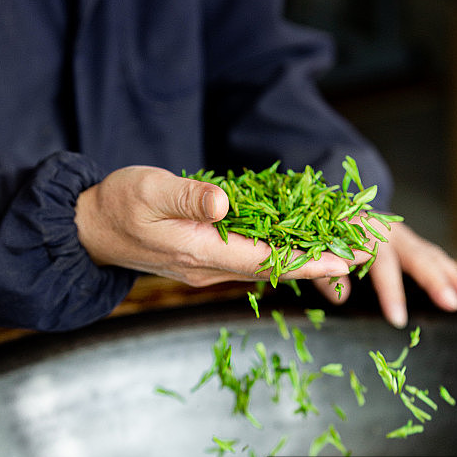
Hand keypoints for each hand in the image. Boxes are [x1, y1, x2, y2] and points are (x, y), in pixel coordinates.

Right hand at [74, 165, 366, 285]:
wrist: (93, 229)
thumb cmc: (118, 204)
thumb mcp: (148, 189)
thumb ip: (187, 196)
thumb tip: (224, 203)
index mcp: (199, 251)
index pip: (266, 258)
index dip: (308, 258)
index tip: (346, 258)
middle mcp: (209, 267)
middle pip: (274, 267)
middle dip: (320, 262)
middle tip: (363, 253)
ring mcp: (208, 267)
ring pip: (266, 265)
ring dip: (304, 259)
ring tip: (343, 249)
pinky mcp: (205, 259)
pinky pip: (252, 259)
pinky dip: (281, 253)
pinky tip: (301, 244)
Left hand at [313, 221, 456, 326]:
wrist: (334, 212)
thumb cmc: (323, 239)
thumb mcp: (314, 254)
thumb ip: (323, 275)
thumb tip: (340, 299)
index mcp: (361, 231)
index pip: (379, 262)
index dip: (390, 291)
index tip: (398, 318)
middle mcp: (386, 230)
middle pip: (414, 255)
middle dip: (434, 280)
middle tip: (451, 303)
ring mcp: (402, 236)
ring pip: (430, 255)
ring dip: (452, 275)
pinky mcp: (411, 243)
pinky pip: (433, 256)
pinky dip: (451, 271)